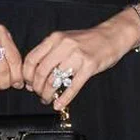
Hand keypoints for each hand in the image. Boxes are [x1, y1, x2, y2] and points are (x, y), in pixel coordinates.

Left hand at [22, 11, 139, 110]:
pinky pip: (72, 86)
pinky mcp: (89, 66)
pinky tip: (59, 104)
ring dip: (48, 94)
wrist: (111, 36)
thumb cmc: (87, 40)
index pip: (32, 59)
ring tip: (47, 99)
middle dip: (37, 88)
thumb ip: (49, 54)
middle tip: (38, 94)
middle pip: (41, 72)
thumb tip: (34, 75)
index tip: (28, 84)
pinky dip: (64, 99)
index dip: (27, 75)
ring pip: (54, 80)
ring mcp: (77, 56)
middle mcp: (64, 45)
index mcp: (55, 38)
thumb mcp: (64, 40)